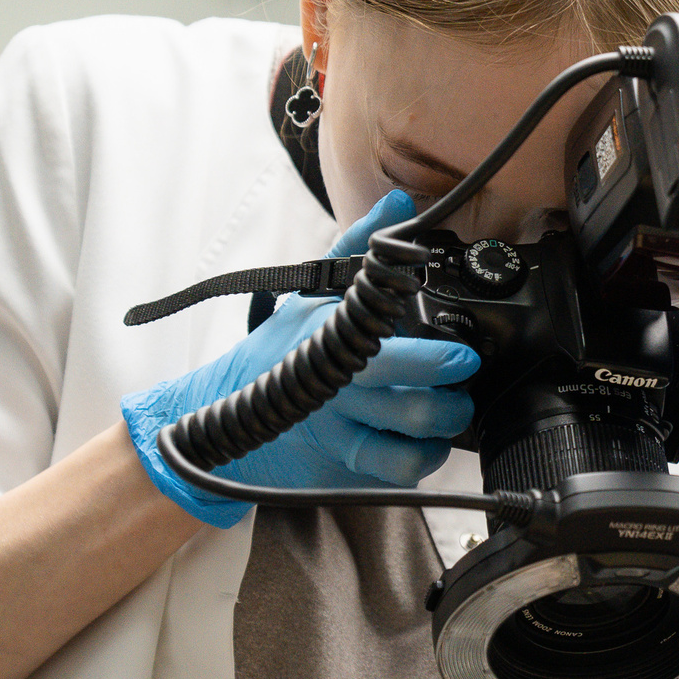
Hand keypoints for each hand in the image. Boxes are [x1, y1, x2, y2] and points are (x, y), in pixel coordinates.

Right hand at [121, 190, 478, 524]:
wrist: (215, 420)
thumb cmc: (273, 352)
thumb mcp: (309, 296)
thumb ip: (357, 249)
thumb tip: (400, 204)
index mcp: (332, 339)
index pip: (388, 349)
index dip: (434, 357)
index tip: (462, 351)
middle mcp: (338, 389)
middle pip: (410, 403)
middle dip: (451, 394)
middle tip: (463, 379)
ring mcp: (339, 433)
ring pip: (409, 445)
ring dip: (443, 428)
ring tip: (451, 410)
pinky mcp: (342, 469)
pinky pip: (395, 474)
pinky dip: (422, 461)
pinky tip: (426, 443)